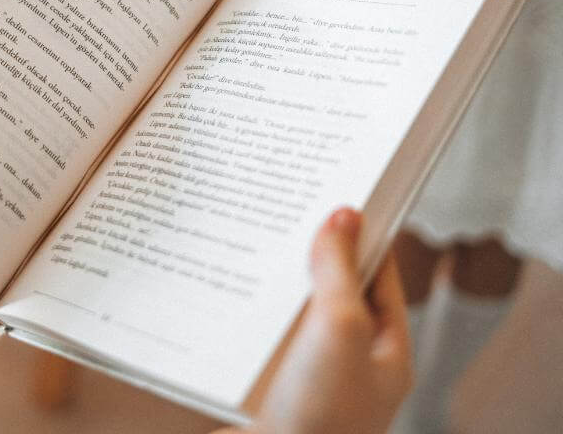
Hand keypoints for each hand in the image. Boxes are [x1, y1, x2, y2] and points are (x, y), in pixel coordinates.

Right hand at [233, 208, 411, 433]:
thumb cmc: (319, 416)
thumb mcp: (341, 329)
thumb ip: (339, 270)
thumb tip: (344, 215)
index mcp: (383, 349)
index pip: (379, 275)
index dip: (361, 234)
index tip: (336, 192)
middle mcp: (346, 360)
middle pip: (330, 288)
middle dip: (308, 249)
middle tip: (282, 204)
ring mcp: (303, 372)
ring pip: (288, 308)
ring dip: (269, 276)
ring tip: (244, 233)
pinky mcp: (264, 381)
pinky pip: (256, 332)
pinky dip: (242, 305)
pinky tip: (219, 282)